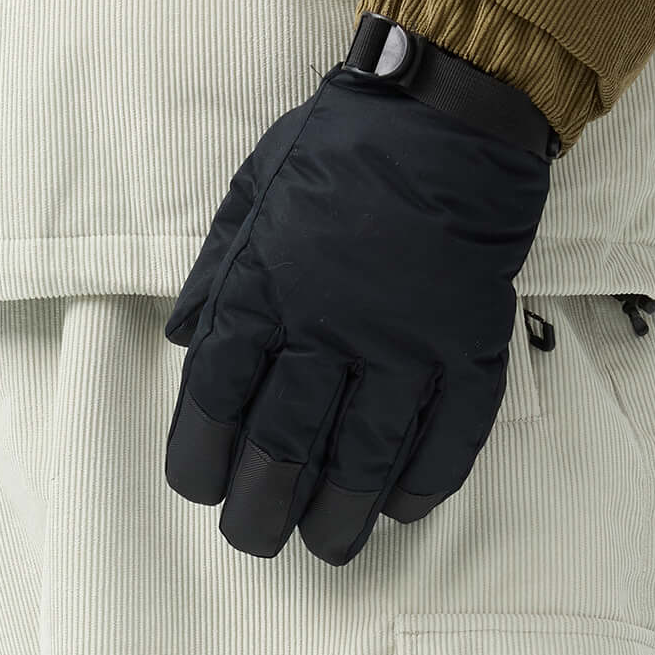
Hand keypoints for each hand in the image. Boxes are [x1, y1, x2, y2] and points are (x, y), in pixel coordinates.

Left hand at [164, 23, 553, 565]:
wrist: (449, 110)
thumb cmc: (341, 150)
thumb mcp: (249, 196)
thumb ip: (217, 278)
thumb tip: (188, 347)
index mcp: (263, 290)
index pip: (216, 401)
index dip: (201, 461)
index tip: (201, 490)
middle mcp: (327, 327)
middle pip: (284, 446)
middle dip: (262, 508)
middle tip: (256, 538)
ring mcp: (402, 342)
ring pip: (364, 457)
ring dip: (340, 515)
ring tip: (325, 545)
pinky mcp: (466, 346)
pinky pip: (448, 435)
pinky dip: (424, 482)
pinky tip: (400, 508)